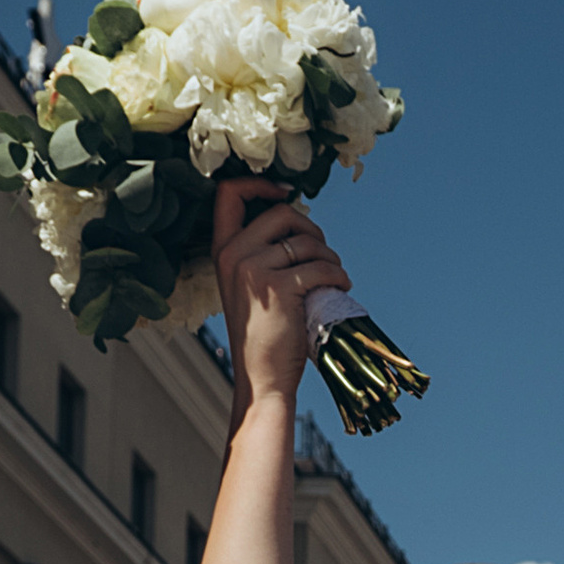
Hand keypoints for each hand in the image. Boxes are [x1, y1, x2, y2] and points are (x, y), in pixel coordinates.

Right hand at [213, 180, 349, 405]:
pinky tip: (341, 287)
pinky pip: (321, 266)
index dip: (261, 184)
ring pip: (307, 241)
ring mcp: (253, 270)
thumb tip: (298, 220)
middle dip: (312, 228)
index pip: (228, 193)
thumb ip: (261, 252)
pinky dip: (338, 275)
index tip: (286, 194)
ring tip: (334, 276)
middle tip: (322, 254)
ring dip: (329, 257)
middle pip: (281, 212)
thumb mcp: (250, 287)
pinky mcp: (279, 287)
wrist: (262, 378)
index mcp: (222, 251)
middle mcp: (233, 255)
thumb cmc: (263, 335)